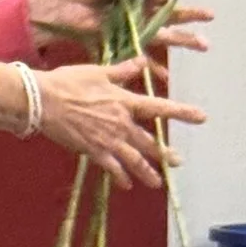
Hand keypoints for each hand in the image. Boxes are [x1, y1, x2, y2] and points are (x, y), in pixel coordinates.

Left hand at [26, 0, 210, 56]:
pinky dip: (151, 68)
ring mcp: (128, 29)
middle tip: (211, 18)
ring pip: (161, 36)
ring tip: (204, 45)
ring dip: (182, 40)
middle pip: (168, 15)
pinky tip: (166, 77)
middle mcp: (135, 11)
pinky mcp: (119, 44)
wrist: (55, 8)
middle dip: (190, 17)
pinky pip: (139, 57)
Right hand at [34, 55, 203, 189]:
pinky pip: (111, 168)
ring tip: (158, 183)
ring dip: (147, 172)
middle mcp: (121, 123)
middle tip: (179, 161)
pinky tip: (127, 185)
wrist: (44, 101)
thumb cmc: (69, 82)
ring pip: (134, 159)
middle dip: (165, 153)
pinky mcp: (93, 151)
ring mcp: (108, 140)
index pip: (159, 108)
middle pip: (149, 141)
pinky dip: (120, 177)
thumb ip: (123, 70)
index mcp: (124, 101)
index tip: (201, 117)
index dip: (182, 112)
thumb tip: (142, 61)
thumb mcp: (98, 71)